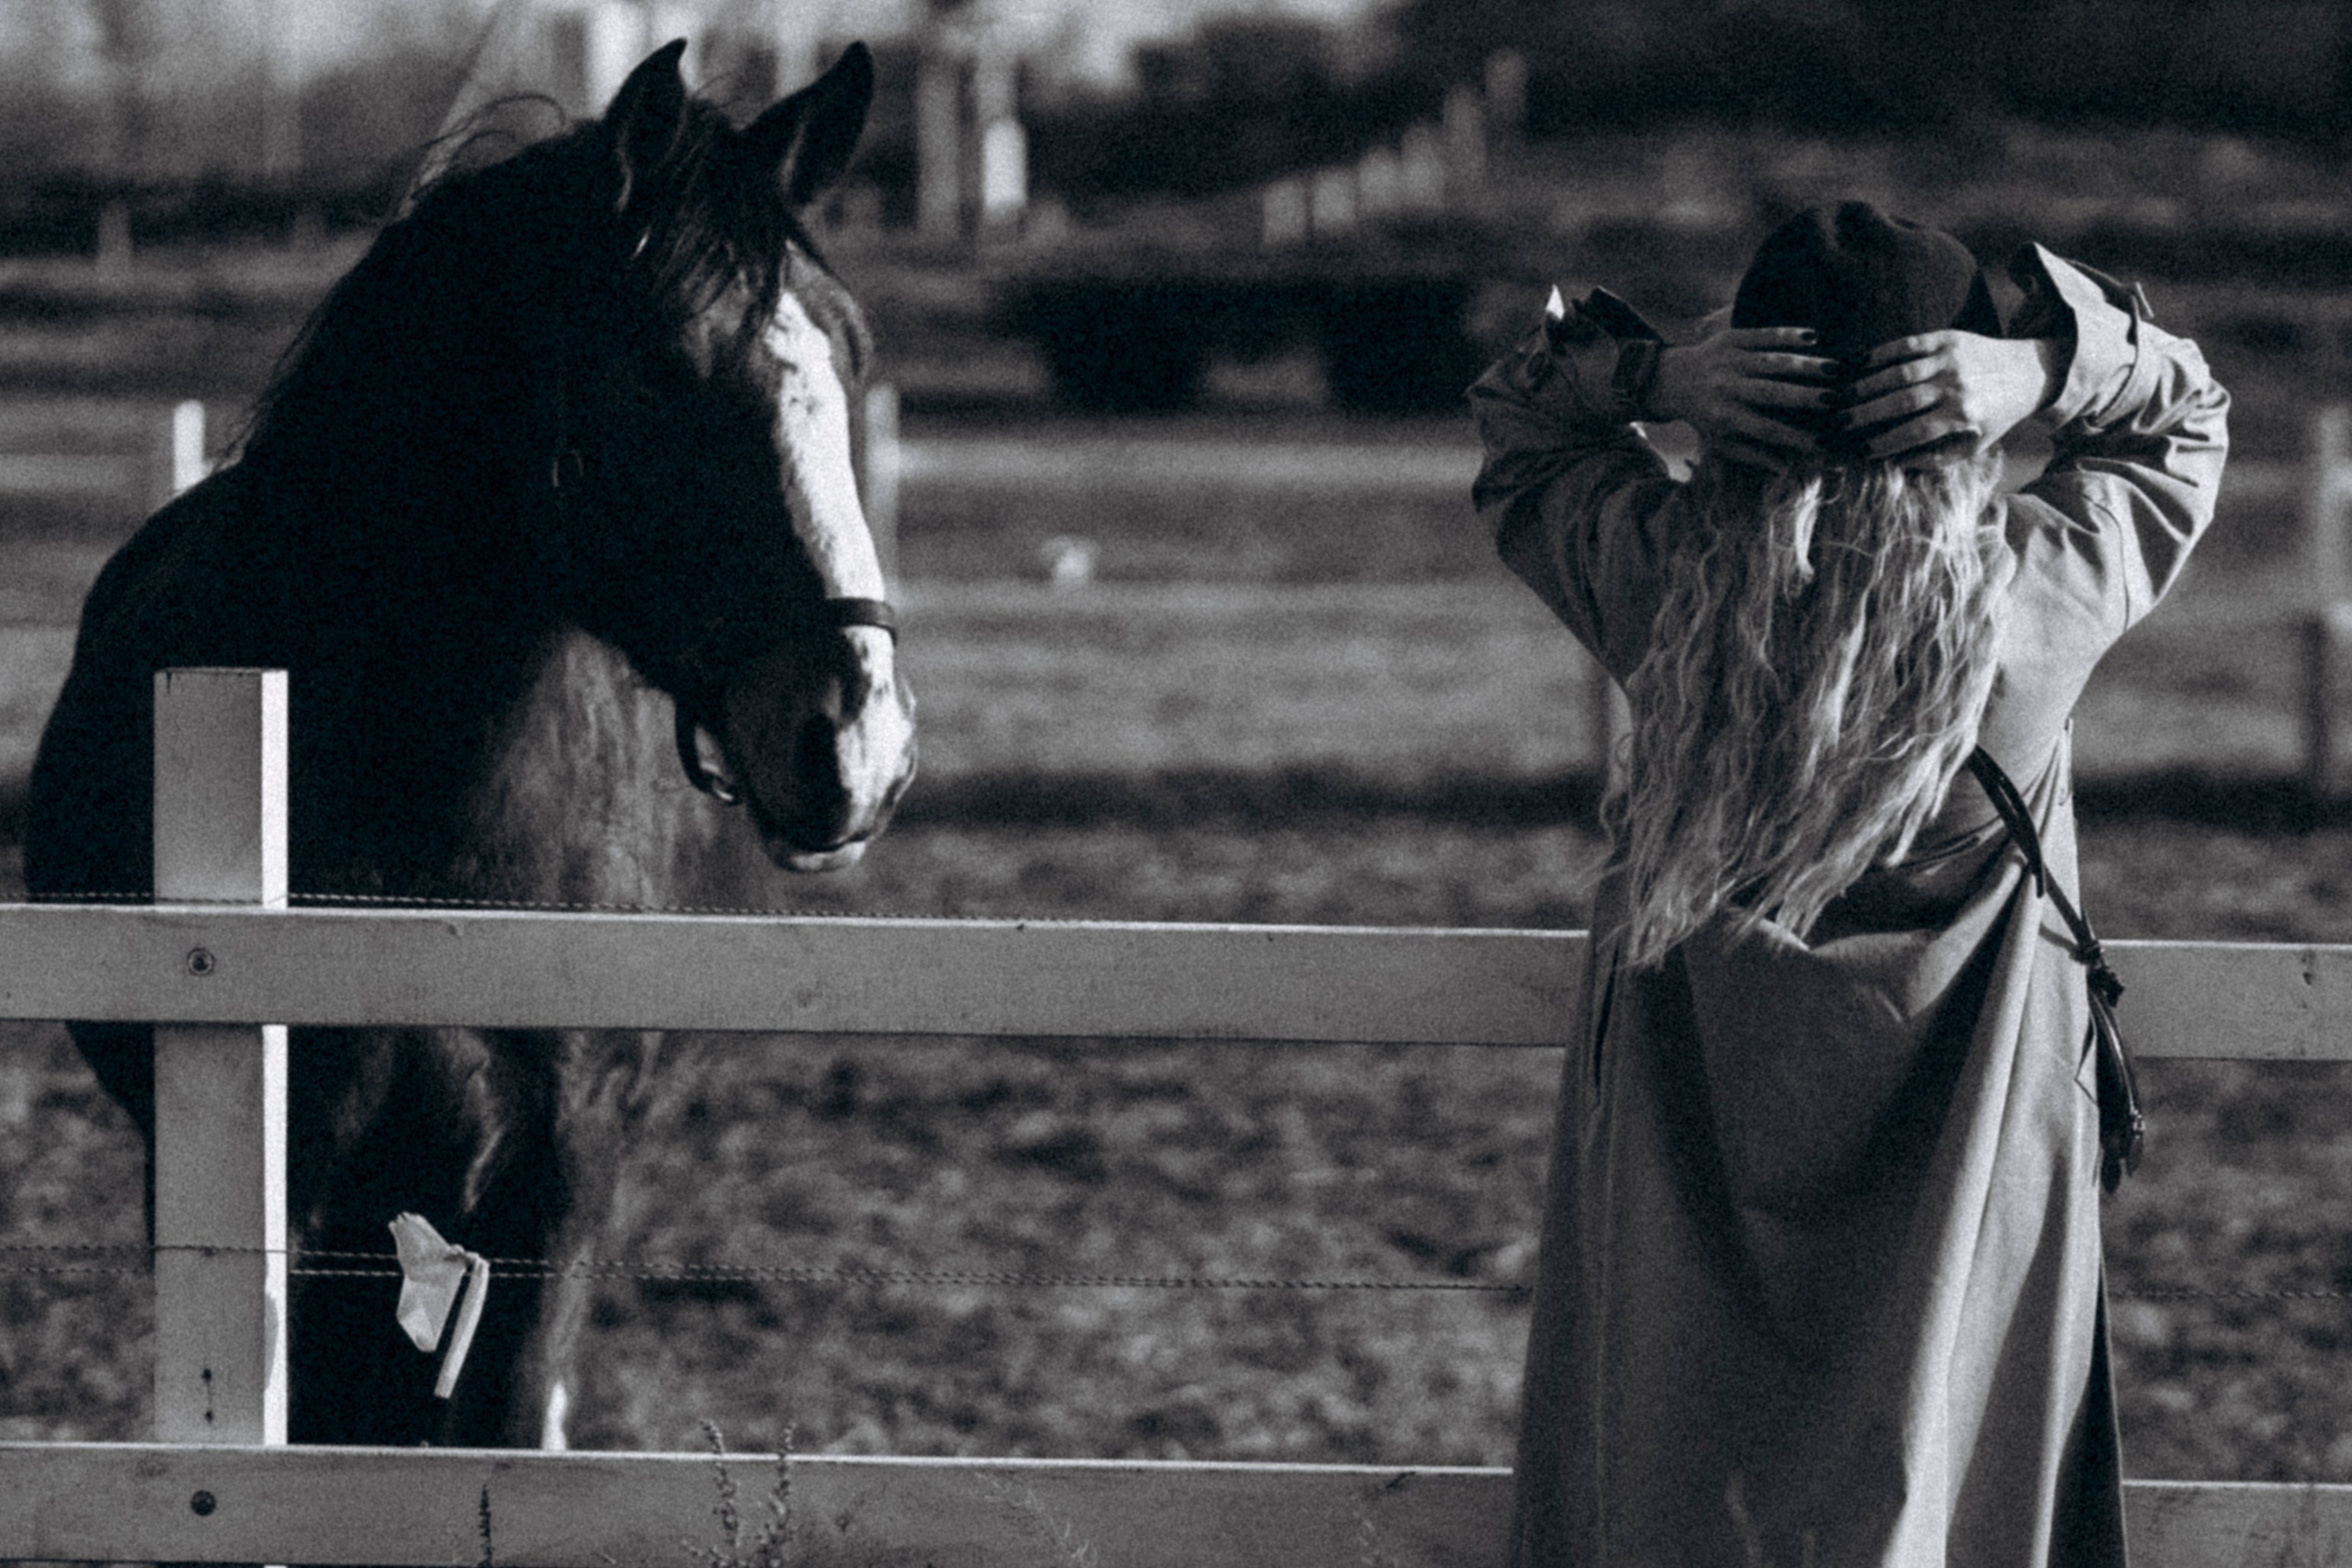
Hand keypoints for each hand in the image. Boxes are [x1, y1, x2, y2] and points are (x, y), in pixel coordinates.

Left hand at [1647, 326, 1839, 469]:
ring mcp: (1728, 360)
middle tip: (1837, 399)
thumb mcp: (1722, 441)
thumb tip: (1787, 470)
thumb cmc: (1706, 417)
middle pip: (1770, 393)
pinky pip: (1763, 334)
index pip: (1764, 428)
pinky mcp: (1731, 338)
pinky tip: (1814, 337)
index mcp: (1724, 416)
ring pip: (1771, 362)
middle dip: (1804, 396)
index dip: (1793, 436)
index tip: (1822, 442)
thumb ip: (1754, 454)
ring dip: (1805, 364)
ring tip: (1837, 368)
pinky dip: (1788, 334)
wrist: (1671, 379)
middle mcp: (1726, 388)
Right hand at [1841, 334, 2062, 461]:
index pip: (1917, 432)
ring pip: (1900, 372)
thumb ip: (1938, 458)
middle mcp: (1957, 385)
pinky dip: (1880, 354)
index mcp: (1965, 415)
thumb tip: (1897, 464)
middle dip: (1866, 413)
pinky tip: (1856, 364)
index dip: (1886, 443)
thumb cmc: (1995, 415)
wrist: (2029, 371)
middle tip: (1838, 423)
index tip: (1860, 451)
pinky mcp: (1948, 337)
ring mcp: (1951, 358)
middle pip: (1903, 401)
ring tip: (1838, 397)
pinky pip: (1907, 345)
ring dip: (1866, 385)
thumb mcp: (1974, 444)